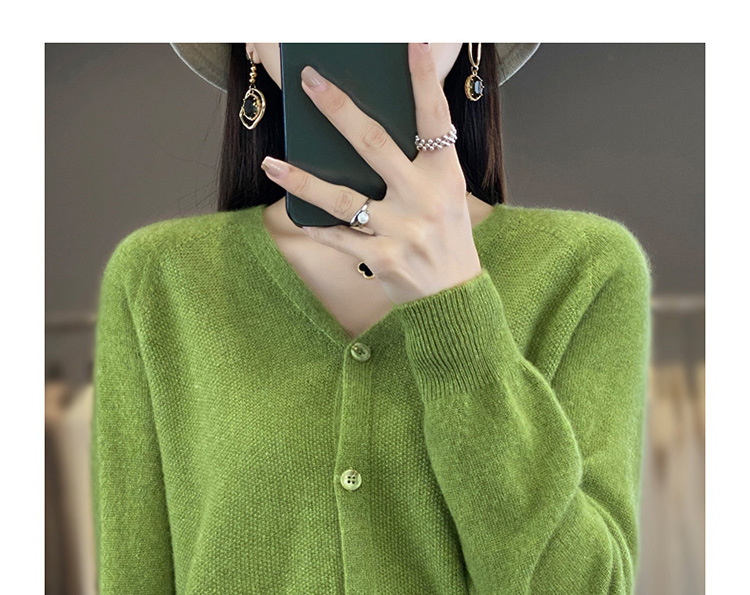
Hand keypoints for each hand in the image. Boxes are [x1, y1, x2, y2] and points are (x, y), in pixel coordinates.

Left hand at [259, 42, 482, 305]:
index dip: (423, 78)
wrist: (454, 300)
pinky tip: (299, 218)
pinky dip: (318, 228)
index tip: (413, 41)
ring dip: (302, 180)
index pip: (434, 117)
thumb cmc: (445, 239)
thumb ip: (419, 164)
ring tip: (271, 164)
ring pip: (341, 197)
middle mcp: (424, 198)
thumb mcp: (448, 196)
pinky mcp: (383, 259)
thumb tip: (367, 131)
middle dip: (338, 109)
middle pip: (374, 144)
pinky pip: (340, 238)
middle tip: (310, 81)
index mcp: (445, 174)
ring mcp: (402, 230)